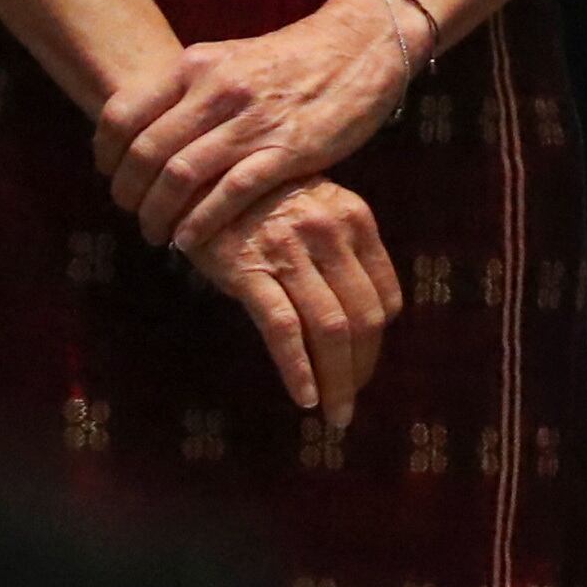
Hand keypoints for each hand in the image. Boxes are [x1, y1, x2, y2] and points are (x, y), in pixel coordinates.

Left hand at [95, 0, 425, 253]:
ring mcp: (252, 120)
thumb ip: (187, 91)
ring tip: (156, 234)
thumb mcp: (229, 60)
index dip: (105, 154)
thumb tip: (142, 131)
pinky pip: (229, 194)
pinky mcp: (287, 150)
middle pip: (145, 152)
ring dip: (158, 215)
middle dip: (127, 194)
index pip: (122, 113)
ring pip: (179, 176)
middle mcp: (217, 89)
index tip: (108, 177)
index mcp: (196, 64)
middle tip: (130, 214)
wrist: (359, 46)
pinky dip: (200, 223)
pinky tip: (189, 241)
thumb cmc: (290, 60)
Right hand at [178, 179, 398, 423]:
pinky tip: (304, 398)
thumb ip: (341, 252)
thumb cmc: (259, 198)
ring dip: (337, 380)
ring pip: (331, 328)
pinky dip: (298, 368)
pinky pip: (284, 328)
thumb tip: (361, 317)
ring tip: (334, 413)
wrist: (200, 172)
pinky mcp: (250, 270)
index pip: (386, 296)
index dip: (378, 341)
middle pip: (364, 318)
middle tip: (348, 401)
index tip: (363, 365)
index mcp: (355, 218)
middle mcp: (330, 232)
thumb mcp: (315, 209)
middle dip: (361, 368)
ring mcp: (290, 251)